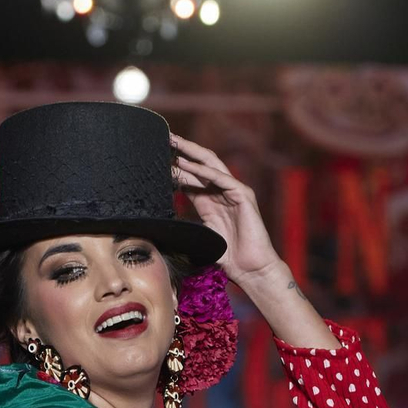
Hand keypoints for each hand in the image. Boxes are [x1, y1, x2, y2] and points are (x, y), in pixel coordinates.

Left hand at [168, 132, 281, 282]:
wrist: (251, 269)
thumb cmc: (227, 257)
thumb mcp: (198, 236)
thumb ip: (184, 224)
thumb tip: (161, 223)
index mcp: (209, 201)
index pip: (190, 176)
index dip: (174, 165)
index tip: (156, 155)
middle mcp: (221, 192)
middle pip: (200, 164)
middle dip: (182, 150)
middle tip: (163, 138)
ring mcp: (234, 191)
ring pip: (210, 165)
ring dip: (191, 153)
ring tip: (174, 143)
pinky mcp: (243, 196)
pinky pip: (221, 178)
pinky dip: (204, 171)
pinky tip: (189, 165)